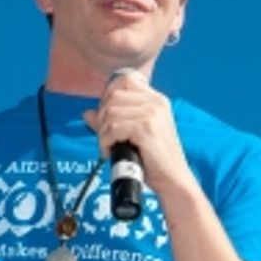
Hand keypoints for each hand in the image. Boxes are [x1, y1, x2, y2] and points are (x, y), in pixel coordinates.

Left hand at [83, 71, 193, 198]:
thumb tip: (87, 113)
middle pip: (113, 96)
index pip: (125, 80)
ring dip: (103, 133)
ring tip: (109, 147)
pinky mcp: (145, 129)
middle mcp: (155, 102)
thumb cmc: (154, 161)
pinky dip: (106, 142)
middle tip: (106, 137)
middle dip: (102, 118)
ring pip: (110, 113)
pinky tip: (110, 153)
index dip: (109, 95)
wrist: (173, 180)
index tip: (106, 117)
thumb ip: (112, 121)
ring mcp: (152, 114)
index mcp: (156, 100)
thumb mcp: (133, 136)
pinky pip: (113, 129)